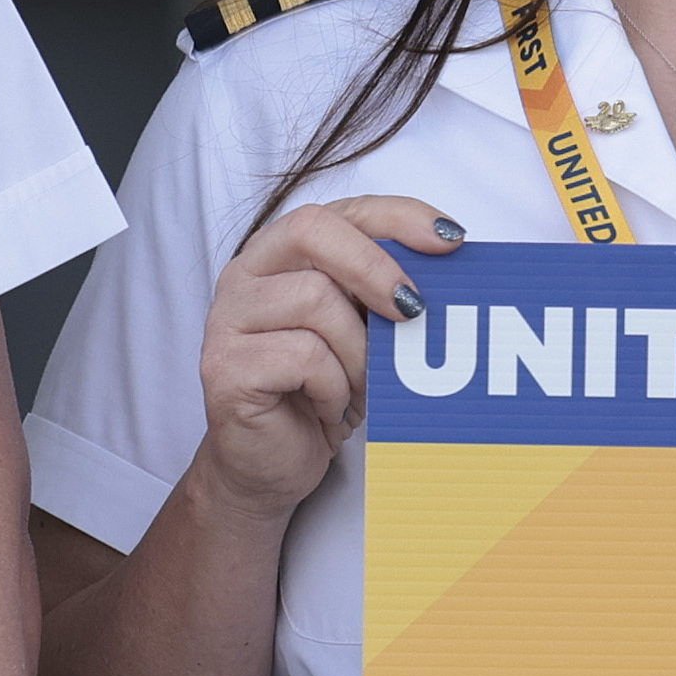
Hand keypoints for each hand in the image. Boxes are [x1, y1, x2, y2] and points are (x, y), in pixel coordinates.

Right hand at [191, 196, 463, 525]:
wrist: (273, 465)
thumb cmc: (324, 392)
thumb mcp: (365, 331)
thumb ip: (386, 290)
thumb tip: (448, 262)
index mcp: (283, 251)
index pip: (343, 210)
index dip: (400, 218)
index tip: (452, 241)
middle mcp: (246, 273)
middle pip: (314, 231)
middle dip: (376, 267)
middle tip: (415, 311)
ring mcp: (227, 318)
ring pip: (315, 300)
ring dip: (359, 353)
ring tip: (361, 388)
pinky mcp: (223, 366)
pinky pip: (304, 357)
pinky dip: (334, 389)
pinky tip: (330, 409)